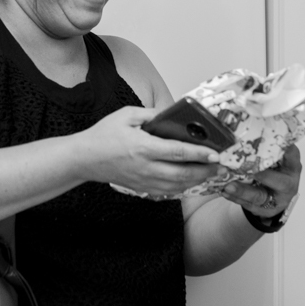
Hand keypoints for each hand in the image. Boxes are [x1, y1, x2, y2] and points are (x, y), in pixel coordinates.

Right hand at [75, 106, 219, 195]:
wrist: (84, 159)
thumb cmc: (104, 135)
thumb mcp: (127, 115)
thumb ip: (152, 114)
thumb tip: (172, 115)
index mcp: (143, 147)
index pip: (178, 152)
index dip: (199, 154)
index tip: (215, 154)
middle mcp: (145, 167)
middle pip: (182, 174)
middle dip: (205, 171)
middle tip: (221, 166)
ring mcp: (143, 181)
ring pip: (177, 186)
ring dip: (197, 180)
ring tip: (211, 173)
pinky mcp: (141, 188)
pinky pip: (167, 190)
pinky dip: (183, 186)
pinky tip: (192, 179)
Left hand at [221, 144, 301, 218]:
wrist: (277, 197)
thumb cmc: (276, 172)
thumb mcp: (279, 160)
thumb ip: (269, 150)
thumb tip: (250, 130)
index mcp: (292, 167)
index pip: (292, 156)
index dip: (285, 151)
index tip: (272, 143)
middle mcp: (287, 183)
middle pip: (277, 181)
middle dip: (262, 175)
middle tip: (249, 170)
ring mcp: (276, 199)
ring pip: (259, 195)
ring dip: (242, 190)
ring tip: (228, 185)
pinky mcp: (264, 209)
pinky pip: (248, 204)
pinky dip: (234, 197)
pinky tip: (224, 191)